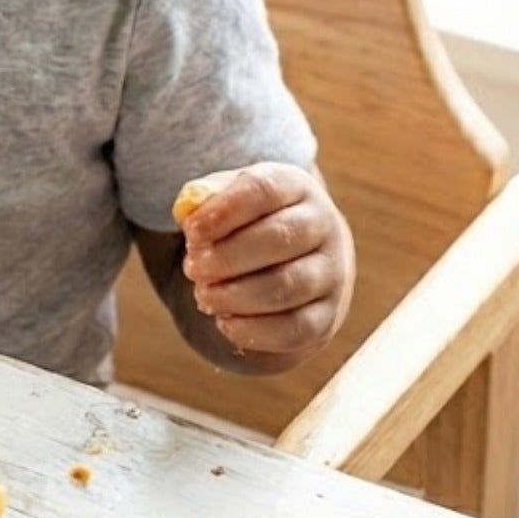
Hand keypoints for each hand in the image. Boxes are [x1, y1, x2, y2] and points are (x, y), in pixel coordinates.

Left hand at [175, 163, 354, 364]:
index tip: (190, 232)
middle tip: (191, 268)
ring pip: (288, 286)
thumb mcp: (226, 198)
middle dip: (225, 258)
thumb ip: (202, 198)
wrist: (295, 256)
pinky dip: (255, 330)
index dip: (222, 212)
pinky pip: (297, 328)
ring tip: (203, 296)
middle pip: (279, 239)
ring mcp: (332, 272)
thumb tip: (186, 209)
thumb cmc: (247, 221)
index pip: (263, 191)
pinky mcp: (327, 315)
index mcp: (295, 187)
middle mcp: (324, 226)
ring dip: (236, 295)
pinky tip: (225, 323)